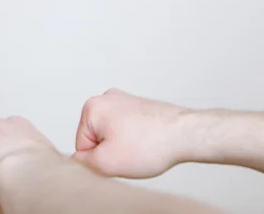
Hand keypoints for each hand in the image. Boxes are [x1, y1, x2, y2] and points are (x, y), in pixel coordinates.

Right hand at [74, 88, 188, 177]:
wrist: (186, 134)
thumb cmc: (152, 143)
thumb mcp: (106, 163)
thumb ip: (82, 163)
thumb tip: (77, 159)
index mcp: (91, 107)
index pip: (81, 146)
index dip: (98, 159)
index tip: (117, 157)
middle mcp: (105, 98)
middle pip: (96, 138)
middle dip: (110, 151)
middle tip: (129, 154)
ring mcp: (122, 100)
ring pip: (111, 135)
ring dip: (122, 146)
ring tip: (140, 148)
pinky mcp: (137, 106)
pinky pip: (125, 130)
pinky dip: (134, 140)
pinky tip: (147, 143)